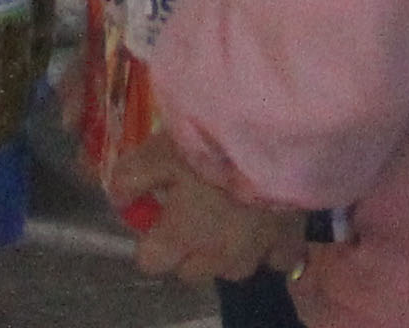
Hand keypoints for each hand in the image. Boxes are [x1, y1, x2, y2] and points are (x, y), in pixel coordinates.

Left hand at [105, 133, 311, 285]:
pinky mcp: (288, 242)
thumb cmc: (214, 143)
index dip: (150, 242)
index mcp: (180, 237)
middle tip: (195, 215)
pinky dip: (270, 246)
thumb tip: (120, 198)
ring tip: (233, 215)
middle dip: (189, 251)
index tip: (157, 218)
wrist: (277, 136)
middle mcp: (216, 256)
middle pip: (192, 272)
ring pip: (233, 268)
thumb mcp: (160, 151)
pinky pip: (276, 258)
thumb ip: (132, 178)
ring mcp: (255, 253)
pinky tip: (267, 220)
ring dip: (228, 250)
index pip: (151, 263)